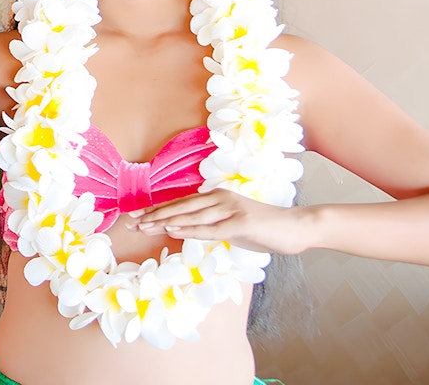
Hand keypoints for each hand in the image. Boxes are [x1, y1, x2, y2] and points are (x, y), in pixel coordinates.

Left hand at [124, 188, 312, 255]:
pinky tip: (172, 229)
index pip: (180, 204)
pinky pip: (210, 228)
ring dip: (164, 222)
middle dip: (153, 215)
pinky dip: (189, 229)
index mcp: (216, 198)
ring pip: (190, 216)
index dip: (157, 210)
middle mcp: (220, 199)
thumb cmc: (265, 229)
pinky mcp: (241, 223)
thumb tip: (186, 230)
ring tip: (144, 227)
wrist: (297, 227)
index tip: (136, 217)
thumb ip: (210, 226)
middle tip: (131, 223)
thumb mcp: (231, 226)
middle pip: (180, 207)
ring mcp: (230, 209)